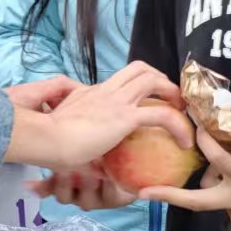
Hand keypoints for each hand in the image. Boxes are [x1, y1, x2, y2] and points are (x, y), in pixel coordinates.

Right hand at [3, 62, 190, 206]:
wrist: (46, 140)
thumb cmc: (50, 142)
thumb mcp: (65, 133)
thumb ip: (79, 138)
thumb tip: (92, 162)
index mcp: (92, 93)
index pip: (120, 81)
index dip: (138, 88)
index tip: (146, 103)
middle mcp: (105, 91)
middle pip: (139, 68)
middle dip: (160, 79)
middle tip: (171, 99)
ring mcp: (115, 101)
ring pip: (152, 79)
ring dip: (172, 92)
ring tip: (181, 113)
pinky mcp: (124, 117)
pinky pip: (162, 114)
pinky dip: (178, 125)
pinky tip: (184, 141)